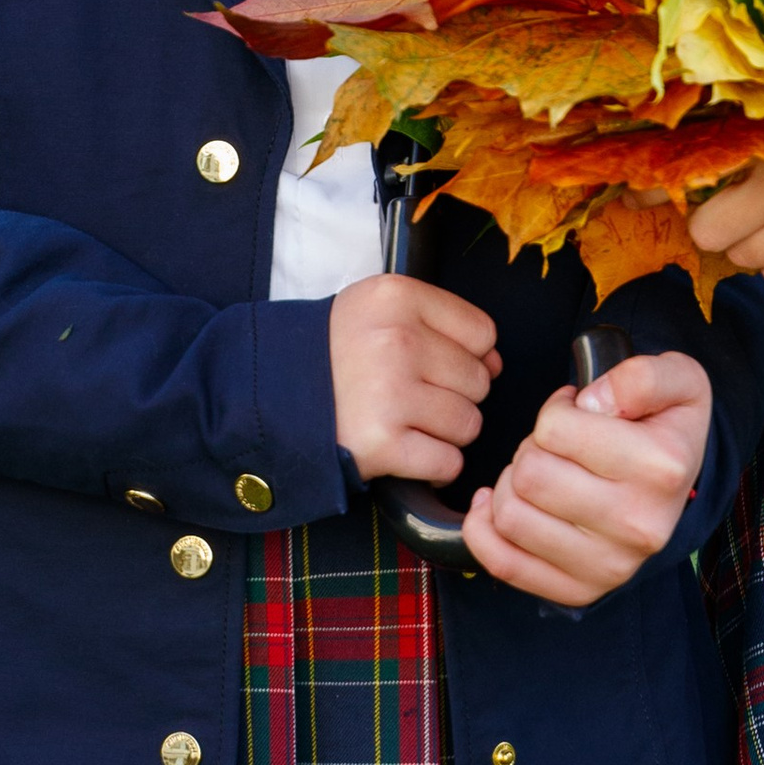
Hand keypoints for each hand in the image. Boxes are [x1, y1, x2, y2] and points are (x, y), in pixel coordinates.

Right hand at [329, 272, 498, 483]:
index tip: (429, 362)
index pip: (483, 333)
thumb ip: (442, 324)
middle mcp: (396, 340)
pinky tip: (405, 451)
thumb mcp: (378, 311)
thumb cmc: (335, 354)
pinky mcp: (382, 444)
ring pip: (469, 424)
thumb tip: (496, 363)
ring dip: (445, 433)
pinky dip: (434, 467)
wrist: (267, 397)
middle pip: (479, 381)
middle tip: (410, 396)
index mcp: (397, 297)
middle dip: (454, 395)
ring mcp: (390, 394)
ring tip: (406, 423)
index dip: (464, 354)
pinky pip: (448, 463)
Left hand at [461, 347, 710, 607]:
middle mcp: (639, 525)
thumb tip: (592, 402)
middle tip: (556, 448)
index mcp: (661, 468)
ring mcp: (610, 566)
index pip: (554, 428)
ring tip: (541, 475)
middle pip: (529, 474)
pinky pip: (503, 563)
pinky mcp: (580, 591)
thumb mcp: (678, 378)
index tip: (578, 415)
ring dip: (512, 485)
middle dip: (532, 448)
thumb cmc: (664, 427)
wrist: (682, 488)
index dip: (556, 411)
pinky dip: (484, 529)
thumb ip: (642, 375)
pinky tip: (499, 503)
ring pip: (510, 515)